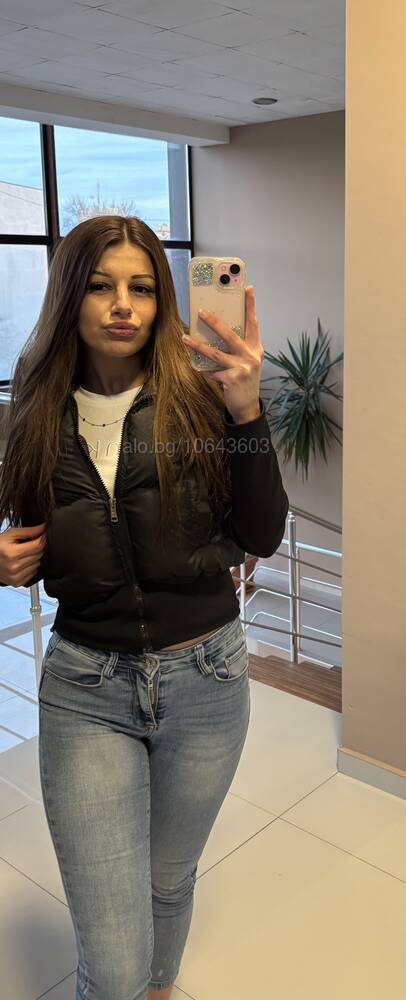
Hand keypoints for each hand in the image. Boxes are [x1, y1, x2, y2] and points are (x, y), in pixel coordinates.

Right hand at [0, 523, 45, 586]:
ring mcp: (15, 576)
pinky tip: (22, 563)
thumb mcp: (10, 535)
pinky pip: (34, 573)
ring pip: (38, 564)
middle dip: (37, 548)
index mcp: (11, 553)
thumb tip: (43, 528)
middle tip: (28, 545)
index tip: (43, 535)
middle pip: (39, 555)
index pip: (37, 546)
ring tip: (23, 554)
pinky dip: (31, 567)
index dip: (43, 539)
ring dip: (34, 558)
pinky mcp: (17, 582)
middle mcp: (13, 566)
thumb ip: (28, 531)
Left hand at [182, 285, 264, 422]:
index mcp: (255, 348)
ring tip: (185, 338)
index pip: (253, 323)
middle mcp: (251, 356)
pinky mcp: (232, 379)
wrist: (248, 406)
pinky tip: (197, 367)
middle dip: (215, 322)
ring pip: (215, 353)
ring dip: (198, 345)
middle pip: (231, 335)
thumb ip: (238, 346)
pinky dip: (204, 369)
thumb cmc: (244, 379)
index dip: (250, 305)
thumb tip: (217, 329)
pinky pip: (212, 371)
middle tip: (201, 311)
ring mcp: (242, 368)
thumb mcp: (247, 360)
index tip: (247, 288)